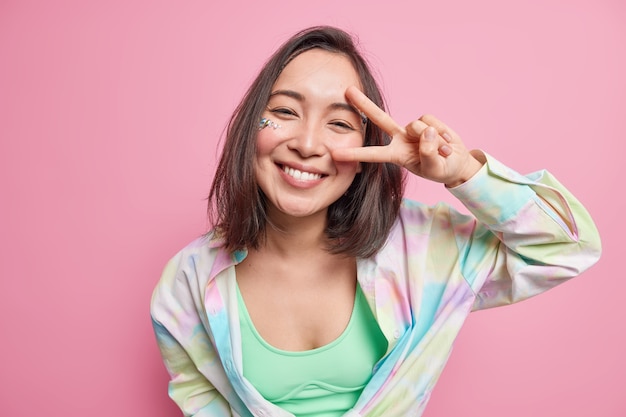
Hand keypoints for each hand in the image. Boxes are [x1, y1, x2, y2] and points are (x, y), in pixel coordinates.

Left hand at [332, 86, 483, 186]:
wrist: (457, 162)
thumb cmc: (441, 169)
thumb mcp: (434, 168)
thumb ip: (428, 153)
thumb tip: (426, 131)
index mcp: (396, 155)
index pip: (372, 154)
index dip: (355, 154)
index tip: (334, 154)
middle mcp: (400, 139)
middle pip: (379, 118)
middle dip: (364, 104)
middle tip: (347, 91)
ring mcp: (413, 129)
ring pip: (417, 125)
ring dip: (433, 140)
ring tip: (442, 151)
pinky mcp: (426, 120)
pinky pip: (431, 121)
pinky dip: (441, 132)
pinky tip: (445, 141)